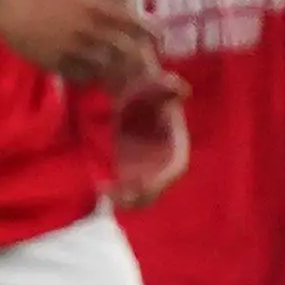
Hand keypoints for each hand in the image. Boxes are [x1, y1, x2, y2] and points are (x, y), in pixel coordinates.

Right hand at [0, 0, 158, 83]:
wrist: (5, 7)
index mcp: (95, 9)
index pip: (133, 24)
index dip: (150, 32)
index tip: (159, 37)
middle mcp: (89, 33)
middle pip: (123, 50)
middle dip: (137, 55)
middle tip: (144, 58)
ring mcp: (73, 51)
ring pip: (104, 65)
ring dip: (114, 66)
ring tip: (119, 68)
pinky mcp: (57, 65)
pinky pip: (81, 76)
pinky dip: (90, 75)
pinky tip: (91, 72)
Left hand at [108, 69, 188, 209]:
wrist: (134, 90)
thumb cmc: (149, 86)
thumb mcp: (158, 83)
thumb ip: (169, 86)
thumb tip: (183, 89)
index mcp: (176, 143)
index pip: (175, 168)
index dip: (162, 180)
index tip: (142, 185)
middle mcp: (165, 159)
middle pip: (159, 187)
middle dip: (142, 196)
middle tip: (120, 197)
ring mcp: (148, 166)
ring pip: (144, 193)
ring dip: (129, 201)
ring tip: (107, 195)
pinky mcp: (132, 167)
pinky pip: (129, 188)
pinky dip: (118, 193)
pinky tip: (101, 187)